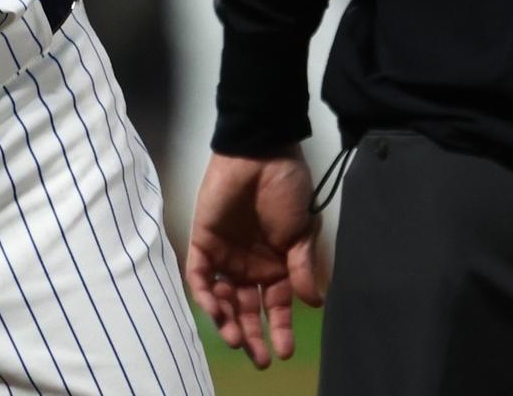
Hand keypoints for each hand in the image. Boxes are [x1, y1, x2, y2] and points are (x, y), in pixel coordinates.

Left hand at [186, 148, 326, 368]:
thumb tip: (311, 304)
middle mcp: (250, 265)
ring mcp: (226, 255)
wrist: (260, 154)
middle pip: (248, 309)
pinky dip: (207, 295)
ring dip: (228, 321)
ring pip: (223, 298)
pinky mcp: (203, 241)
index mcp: (277, 265)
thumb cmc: (286, 189)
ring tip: (238, 340)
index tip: (284, 353)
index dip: (280, 329)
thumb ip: (301, 268)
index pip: (277, 307)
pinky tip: (218, 311)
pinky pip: (201, 275)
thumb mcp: (302, 232)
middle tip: (259, 358)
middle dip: (252, 335)